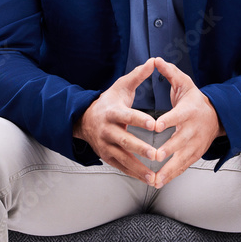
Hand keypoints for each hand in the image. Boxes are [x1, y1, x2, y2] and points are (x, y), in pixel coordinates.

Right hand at [72, 59, 159, 183]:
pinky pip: (121, 167)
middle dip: (141, 148)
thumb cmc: (109, 103)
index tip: (154, 125)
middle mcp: (107, 131)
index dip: (140, 120)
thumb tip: (154, 61)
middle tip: (156, 154)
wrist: (84, 120)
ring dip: (139, 168)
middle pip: (125, 141)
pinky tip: (148, 180)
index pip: (128, 116)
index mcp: (112, 112)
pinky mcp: (107, 157)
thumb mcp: (121, 87)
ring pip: (123, 158)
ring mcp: (106, 146)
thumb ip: (138, 76)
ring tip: (154, 176)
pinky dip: (134, 174)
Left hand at [150, 56, 224, 186]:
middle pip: (180, 141)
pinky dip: (171, 175)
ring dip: (168, 169)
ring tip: (155, 179)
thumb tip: (156, 59)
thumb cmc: (195, 100)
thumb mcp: (185, 84)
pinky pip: (183, 167)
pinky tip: (159, 183)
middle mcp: (192, 130)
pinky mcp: (194, 155)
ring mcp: (194, 145)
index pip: (177, 116)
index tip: (155, 126)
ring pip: (181, 159)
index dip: (167, 120)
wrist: (217, 117)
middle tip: (156, 156)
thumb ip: (170, 73)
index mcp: (188, 112)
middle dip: (168, 149)